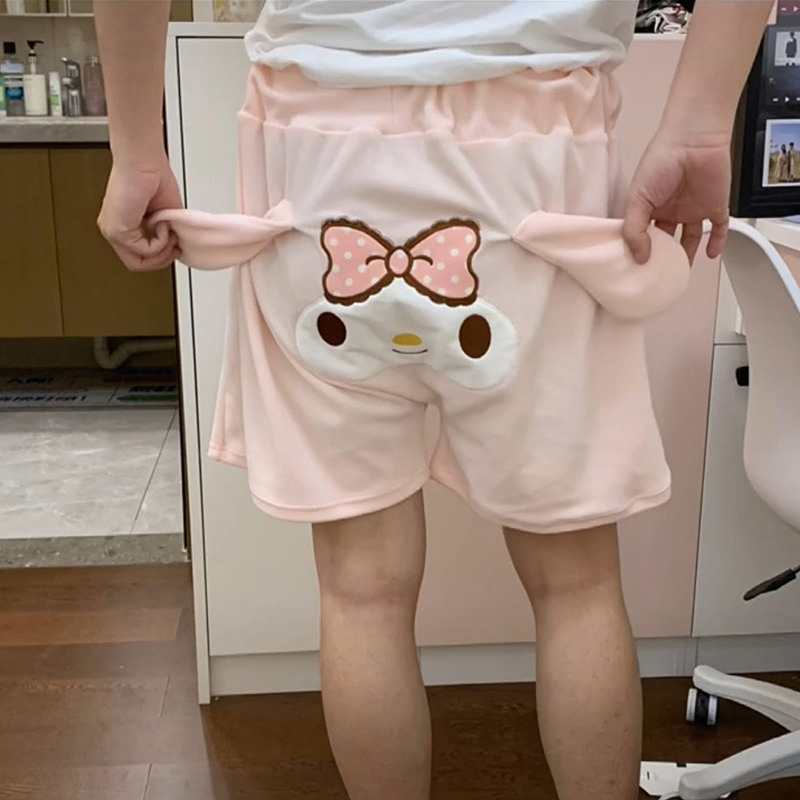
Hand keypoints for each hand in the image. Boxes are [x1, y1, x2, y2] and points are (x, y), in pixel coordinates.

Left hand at [97, 154, 181, 270]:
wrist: (144, 161)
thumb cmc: (154, 178)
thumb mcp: (165, 216)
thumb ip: (165, 235)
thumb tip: (175, 249)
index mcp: (123, 227)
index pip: (139, 257)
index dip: (161, 257)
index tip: (175, 245)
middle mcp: (114, 231)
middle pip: (137, 264)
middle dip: (162, 259)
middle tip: (174, 245)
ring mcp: (113, 232)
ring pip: (138, 262)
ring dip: (161, 251)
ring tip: (169, 231)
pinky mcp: (117, 231)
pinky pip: (143, 251)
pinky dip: (160, 241)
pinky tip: (162, 224)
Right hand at [622, 129, 730, 264]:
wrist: (694, 139)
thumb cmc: (659, 161)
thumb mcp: (637, 199)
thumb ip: (634, 230)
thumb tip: (639, 259)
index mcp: (648, 208)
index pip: (642, 236)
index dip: (638, 252)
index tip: (634, 271)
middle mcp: (670, 210)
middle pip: (666, 241)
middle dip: (662, 259)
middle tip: (657, 278)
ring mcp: (693, 209)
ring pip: (690, 239)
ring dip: (687, 256)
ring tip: (681, 274)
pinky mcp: (715, 206)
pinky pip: (719, 229)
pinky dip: (717, 243)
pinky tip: (711, 256)